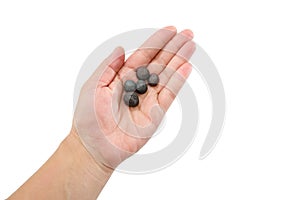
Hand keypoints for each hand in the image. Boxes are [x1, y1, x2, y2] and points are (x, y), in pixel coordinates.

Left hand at [73, 26, 194, 168]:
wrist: (93, 147)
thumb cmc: (88, 118)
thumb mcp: (93, 86)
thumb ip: (108, 67)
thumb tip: (121, 49)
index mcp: (122, 77)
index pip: (144, 55)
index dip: (157, 42)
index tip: (171, 30)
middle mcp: (137, 86)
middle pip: (159, 63)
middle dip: (173, 48)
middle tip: (188, 34)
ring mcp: (148, 100)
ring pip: (166, 76)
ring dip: (179, 61)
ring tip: (191, 46)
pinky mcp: (155, 115)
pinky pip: (168, 95)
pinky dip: (177, 81)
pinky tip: (185, 67)